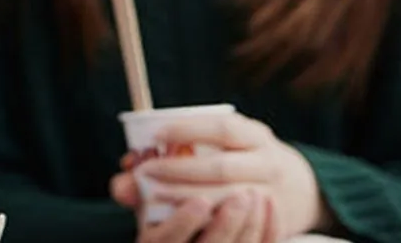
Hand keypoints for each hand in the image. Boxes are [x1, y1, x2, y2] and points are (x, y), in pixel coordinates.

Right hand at [126, 190, 272, 242]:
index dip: (183, 223)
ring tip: (254, 193)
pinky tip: (269, 205)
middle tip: (240, 195)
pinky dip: (270, 229)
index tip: (200, 200)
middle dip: (226, 223)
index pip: (165, 242)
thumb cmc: (174, 213)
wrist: (205, 235)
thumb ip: (138, 185)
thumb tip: (130, 166)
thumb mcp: (149, 205)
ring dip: (251, 223)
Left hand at [128, 112, 325, 239]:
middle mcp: (268, 163)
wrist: (300, 191)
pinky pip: (239, 225)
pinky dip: (208, 223)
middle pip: (222, 168)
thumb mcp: (221, 149)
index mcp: (255, 136)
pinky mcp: (273, 224)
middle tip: (146, 173)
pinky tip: (184, 223)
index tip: (156, 135)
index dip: (189, 130)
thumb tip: (123, 175)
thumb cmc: (241, 163)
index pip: (223, 128)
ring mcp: (273, 195)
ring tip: (156, 197)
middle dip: (180, 170)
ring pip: (229, 199)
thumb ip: (173, 157)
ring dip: (189, 199)